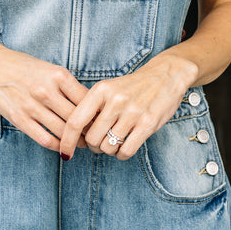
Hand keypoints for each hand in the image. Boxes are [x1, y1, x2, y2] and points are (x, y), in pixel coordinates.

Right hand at [0, 40, 88, 151]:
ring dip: (76, 141)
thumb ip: (69, 86)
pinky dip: (58, 146)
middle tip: (96, 135)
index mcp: (58, 75)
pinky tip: (64, 147)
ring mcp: (32, 106)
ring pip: (63, 131)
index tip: (102, 119)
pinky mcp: (20, 119)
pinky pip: (45, 139)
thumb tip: (91, 107)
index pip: (87, 99)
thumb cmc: (26, 68)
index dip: (97, 112)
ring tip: (83, 143)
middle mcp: (46, 91)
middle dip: (89, 129)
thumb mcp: (51, 69)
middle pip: (77, 118)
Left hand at [59, 54, 198, 160]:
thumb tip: (75, 133)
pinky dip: (122, 154)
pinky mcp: (148, 123)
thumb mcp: (109, 88)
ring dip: (109, 150)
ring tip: (115, 141)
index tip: (65, 152)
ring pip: (108, 147)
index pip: (75, 121)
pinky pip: (126, 150)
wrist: (166, 75)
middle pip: (91, 138)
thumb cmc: (134, 86)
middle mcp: (115, 101)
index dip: (67, 141)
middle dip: (93, 146)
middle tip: (100, 142)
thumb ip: (93, 107)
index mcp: (101, 90)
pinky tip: (125, 146)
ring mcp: (132, 112)